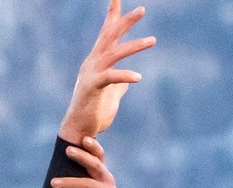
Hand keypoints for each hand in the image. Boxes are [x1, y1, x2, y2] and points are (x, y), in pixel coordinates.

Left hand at [52, 139, 125, 187]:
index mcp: (103, 174)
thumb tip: (56, 164)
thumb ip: (81, 177)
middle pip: (95, 165)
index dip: (93, 146)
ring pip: (88, 185)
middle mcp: (107, 181)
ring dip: (70, 183)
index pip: (99, 156)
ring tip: (53, 183)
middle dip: (81, 157)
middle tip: (67, 150)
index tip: (83, 137)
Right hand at [59, 1, 154, 143]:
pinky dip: (125, 76)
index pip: (106, 32)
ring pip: (113, 53)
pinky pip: (110, 77)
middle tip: (142, 9)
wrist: (79, 131)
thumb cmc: (94, 113)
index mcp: (97, 60)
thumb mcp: (111, 94)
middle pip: (110, 36)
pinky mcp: (92, 88)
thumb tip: (130, 80)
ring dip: (134, 45)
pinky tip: (138, 78)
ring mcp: (91, 74)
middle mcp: (92, 62)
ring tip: (153, 40)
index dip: (113, 15)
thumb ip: (119, 83)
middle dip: (126, 22)